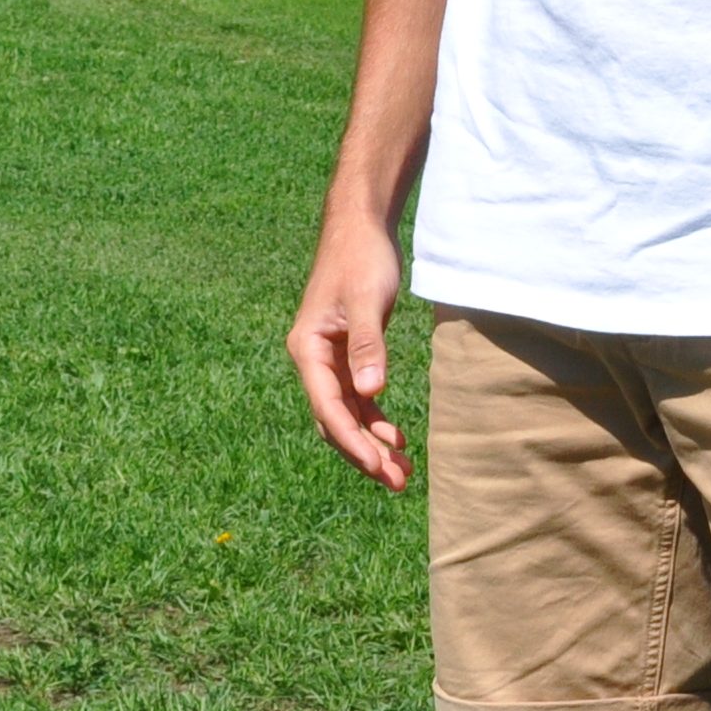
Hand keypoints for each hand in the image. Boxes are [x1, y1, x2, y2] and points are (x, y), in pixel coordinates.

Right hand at [287, 214, 413, 491]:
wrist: (360, 227)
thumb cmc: (362, 259)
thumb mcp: (368, 300)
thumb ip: (368, 345)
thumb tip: (370, 393)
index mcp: (308, 349)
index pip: (329, 408)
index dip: (353, 442)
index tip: (378, 468)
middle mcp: (313, 360)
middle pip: (335, 420)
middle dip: (364, 454)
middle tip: (398, 482)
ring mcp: (329, 360)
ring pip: (348, 414)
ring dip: (372, 443)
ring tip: (402, 472)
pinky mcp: (347, 355)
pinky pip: (358, 399)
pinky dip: (375, 421)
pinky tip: (397, 438)